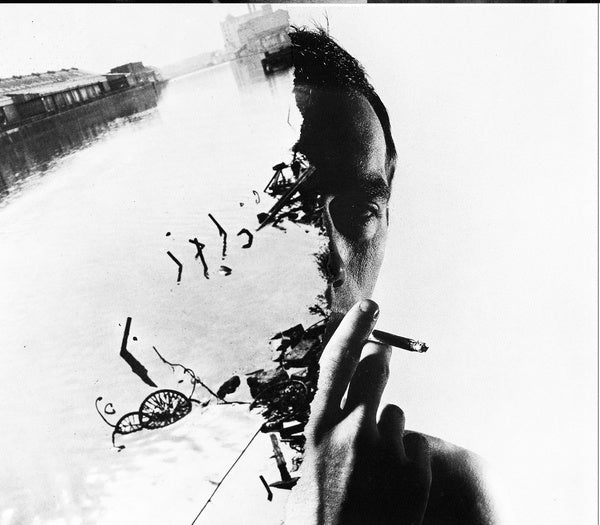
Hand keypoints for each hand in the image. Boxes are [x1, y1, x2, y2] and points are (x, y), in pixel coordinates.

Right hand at [285, 300, 431, 524]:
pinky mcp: (414, 474)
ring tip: (376, 465)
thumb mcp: (310, 464)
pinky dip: (408, 459)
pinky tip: (393, 484)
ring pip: (397, 415)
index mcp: (318, 428)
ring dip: (390, 431)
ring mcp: (385, 451)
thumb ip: (328, 428)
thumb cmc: (319, 515)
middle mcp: (352, 431)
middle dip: (380, 361)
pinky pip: (416, 446)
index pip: (337, 364)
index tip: (369, 308)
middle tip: (383, 359)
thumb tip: (348, 402)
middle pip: (375, 370)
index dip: (354, 331)